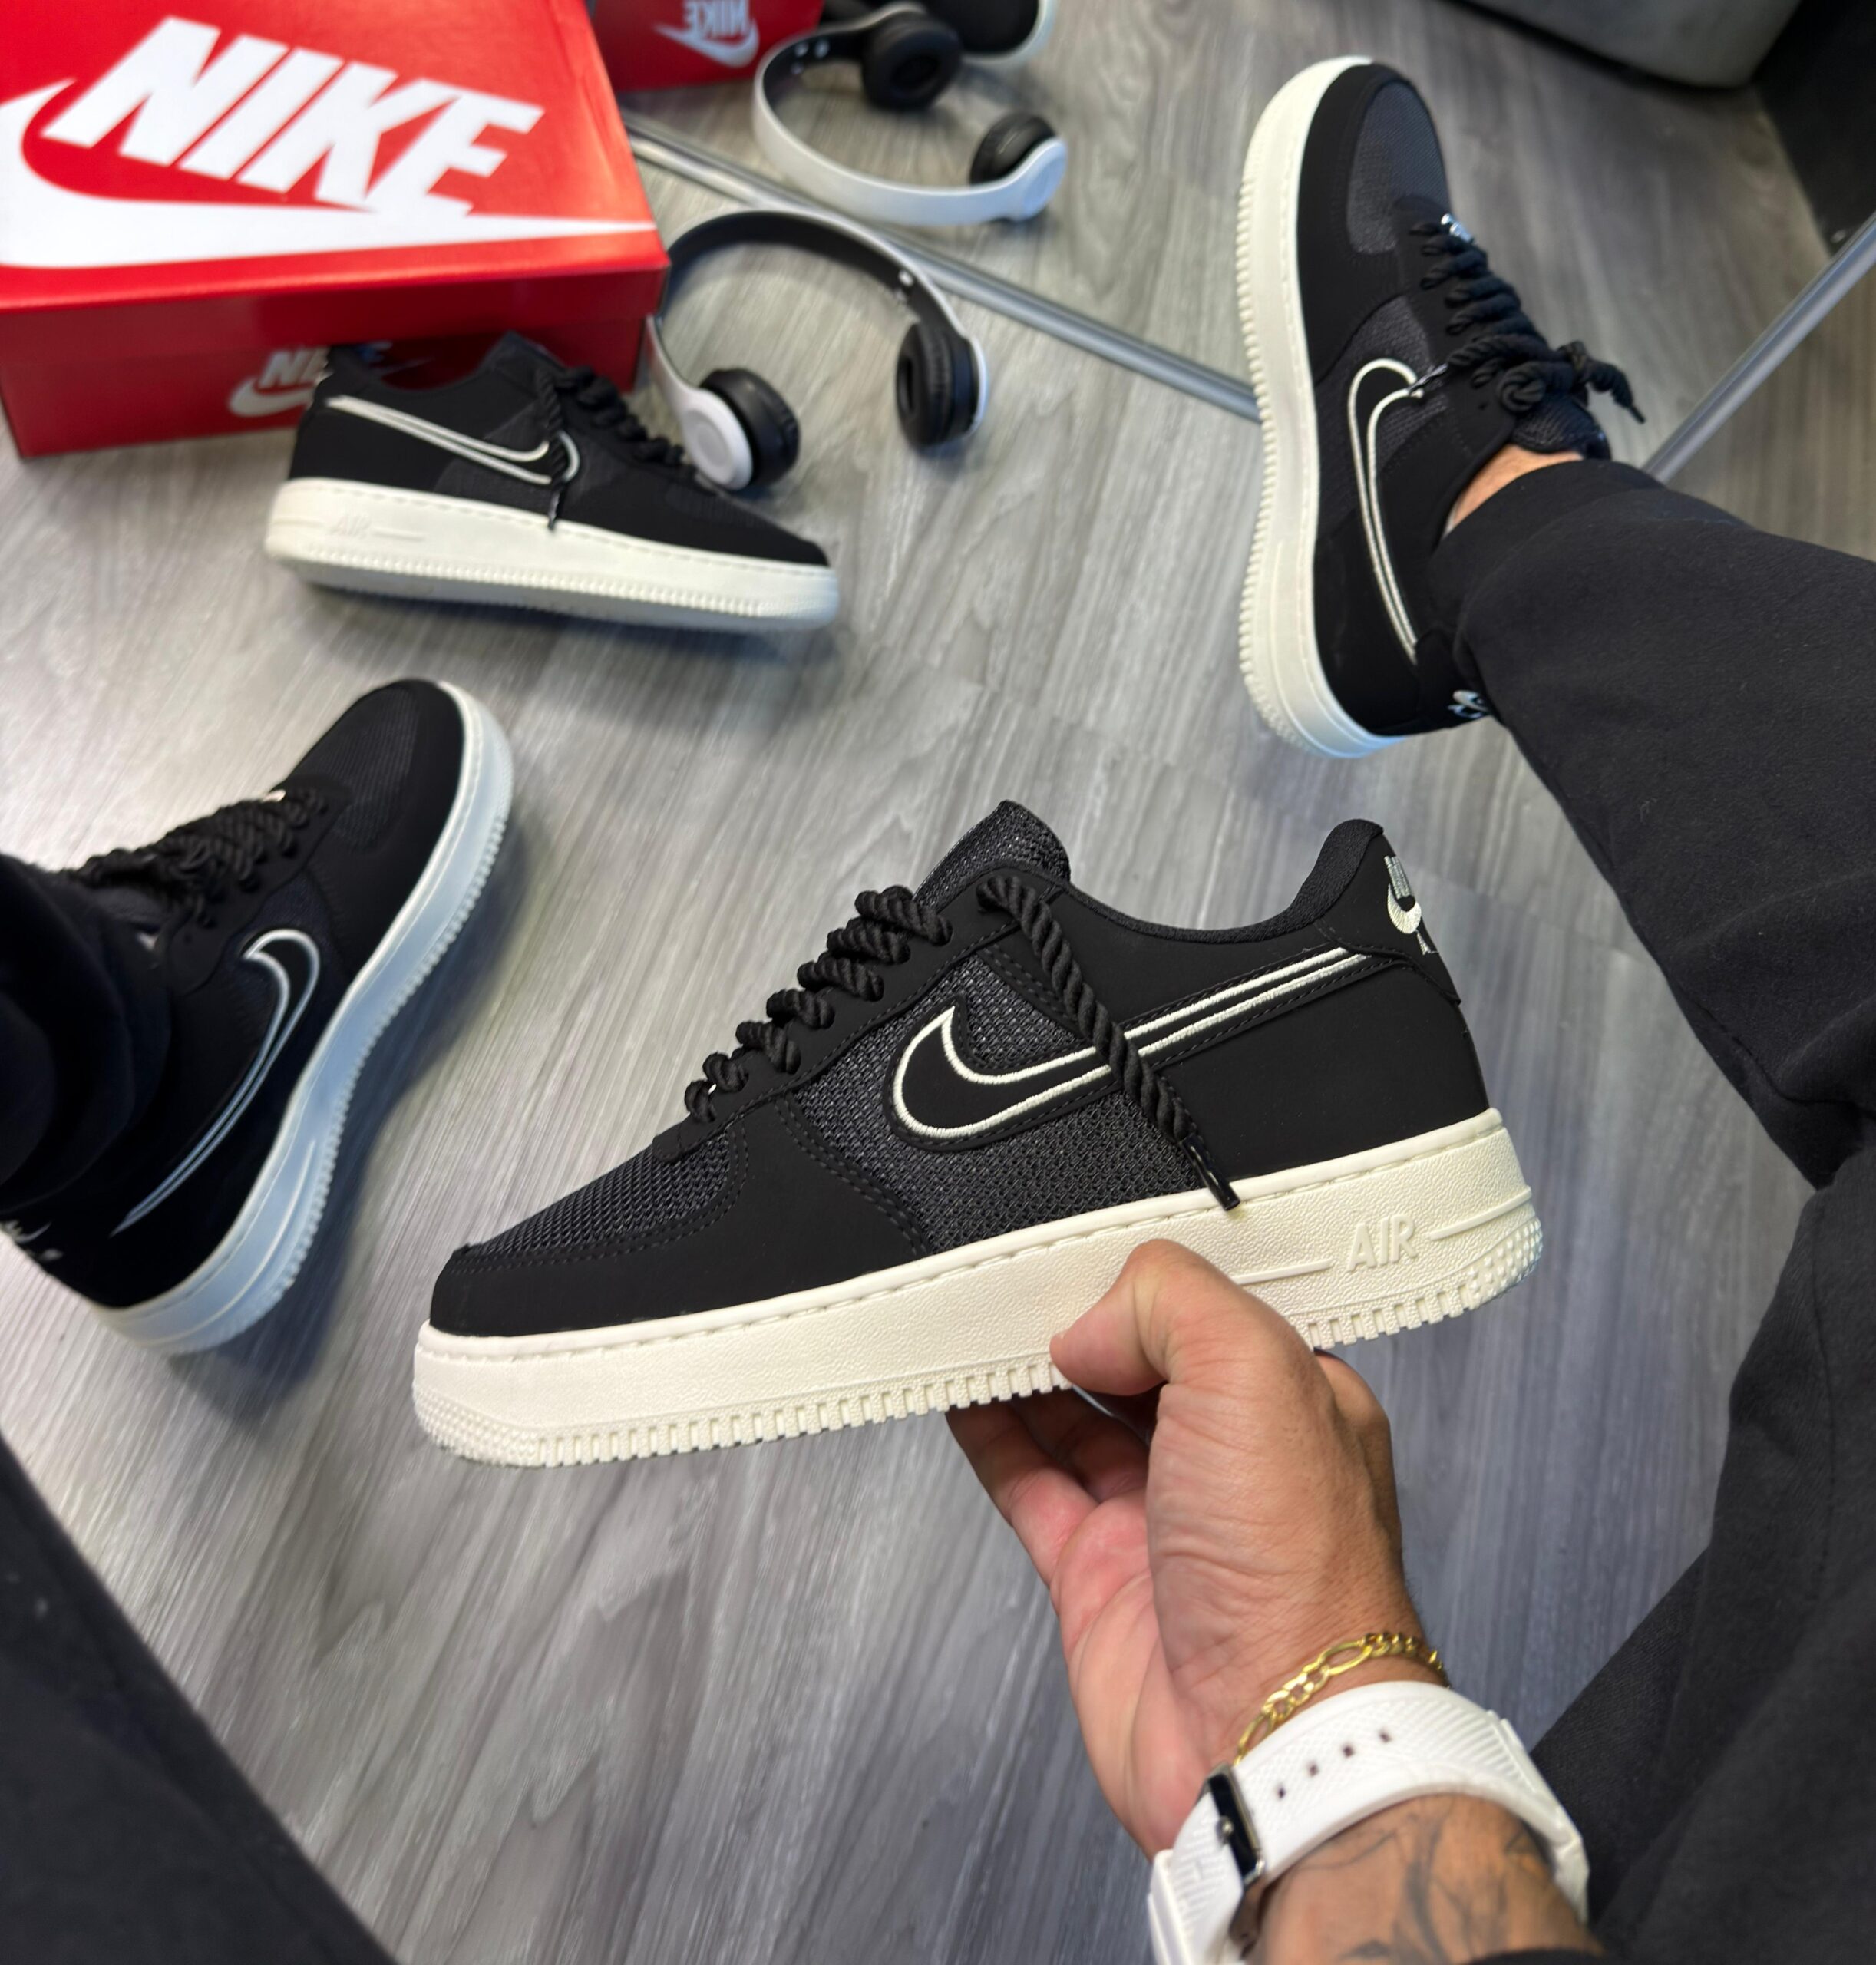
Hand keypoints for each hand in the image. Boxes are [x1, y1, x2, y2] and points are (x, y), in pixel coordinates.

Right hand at [949, 1240, 1430, 1855]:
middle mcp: (1230, 1457)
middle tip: (1017, 1276)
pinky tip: (957, 1392)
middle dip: (1079, 1317)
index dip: (1148, 1275)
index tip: (1087, 1245)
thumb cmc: (1300, 1576)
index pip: (1212, 1308)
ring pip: (1074, 1417)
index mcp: (1293, 1400)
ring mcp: (1161, 1518)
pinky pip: (1029, 1481)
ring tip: (970, 1317)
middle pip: (1136, 1359)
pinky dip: (989, 1434)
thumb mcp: (1258, 1373)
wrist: (1263, 1739)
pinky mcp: (1098, 1573)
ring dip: (1022, 1368)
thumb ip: (1172, 1304)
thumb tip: (1091, 1319)